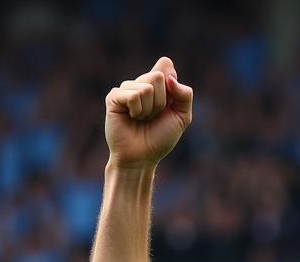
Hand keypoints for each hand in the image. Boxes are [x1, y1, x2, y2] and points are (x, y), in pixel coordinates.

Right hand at [105, 56, 193, 170]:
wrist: (142, 157)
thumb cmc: (160, 139)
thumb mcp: (182, 118)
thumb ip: (185, 95)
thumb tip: (170, 76)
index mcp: (158, 85)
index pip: (166, 66)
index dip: (171, 87)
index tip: (169, 106)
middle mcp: (141, 83)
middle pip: (158, 77)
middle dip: (161, 102)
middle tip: (153, 117)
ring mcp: (126, 89)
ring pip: (145, 87)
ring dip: (148, 109)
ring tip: (141, 119)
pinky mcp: (114, 97)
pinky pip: (132, 95)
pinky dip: (137, 110)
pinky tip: (131, 118)